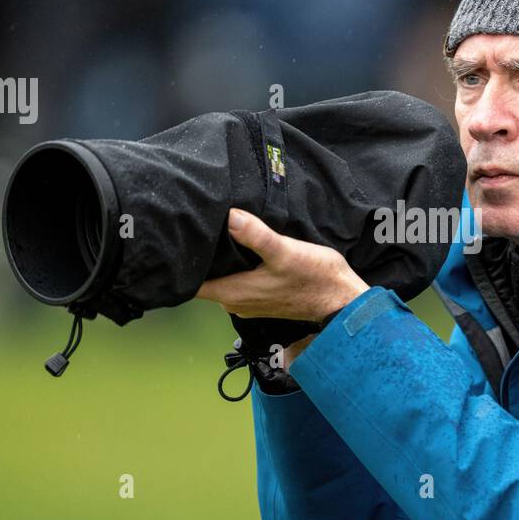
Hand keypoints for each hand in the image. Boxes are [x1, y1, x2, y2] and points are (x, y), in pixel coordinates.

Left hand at [196, 208, 368, 322]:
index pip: (191, 284)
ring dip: (219, 263)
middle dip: (200, 259)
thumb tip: (230, 217)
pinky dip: (235, 267)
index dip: (181, 266)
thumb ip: (256, 235)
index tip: (178, 242)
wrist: (340, 299)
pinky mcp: (261, 297)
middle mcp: (236, 302)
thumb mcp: (285, 251)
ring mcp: (249, 301)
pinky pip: (237, 281)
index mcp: (234, 292)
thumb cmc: (315, 278)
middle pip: (205, 280)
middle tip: (197, 229)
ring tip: (217, 235)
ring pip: (222, 280)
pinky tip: (241, 250)